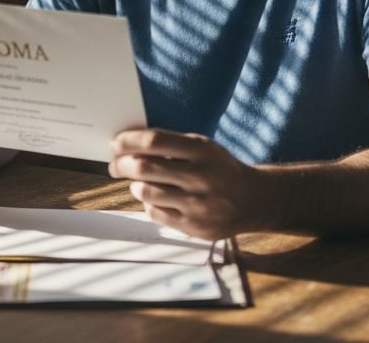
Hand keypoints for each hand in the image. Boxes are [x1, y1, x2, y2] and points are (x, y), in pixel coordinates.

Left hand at [108, 129, 265, 238]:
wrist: (254, 200)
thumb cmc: (220, 169)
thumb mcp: (203, 148)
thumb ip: (171, 144)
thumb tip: (128, 144)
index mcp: (201, 150)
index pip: (153, 141)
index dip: (127, 141)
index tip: (115, 144)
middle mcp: (199, 176)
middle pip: (143, 167)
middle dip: (120, 164)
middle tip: (115, 165)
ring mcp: (196, 204)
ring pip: (145, 192)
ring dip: (134, 185)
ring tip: (138, 182)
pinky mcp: (193, 226)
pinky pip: (154, 213)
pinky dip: (149, 203)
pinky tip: (156, 198)